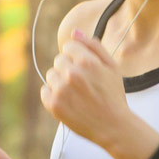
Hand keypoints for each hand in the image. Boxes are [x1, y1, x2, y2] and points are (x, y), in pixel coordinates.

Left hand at [40, 29, 131, 146]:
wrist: (113, 126)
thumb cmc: (113, 96)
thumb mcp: (111, 67)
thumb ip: (93, 46)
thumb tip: (74, 31)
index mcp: (87, 62)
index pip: (68, 47)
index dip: (77, 57)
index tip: (85, 69)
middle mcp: (72, 74)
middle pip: (59, 60)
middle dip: (68, 69)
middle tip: (83, 84)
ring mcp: (61, 90)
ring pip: (51, 75)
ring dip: (60, 82)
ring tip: (76, 94)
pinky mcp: (53, 105)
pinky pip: (45, 91)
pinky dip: (53, 95)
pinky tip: (69, 101)